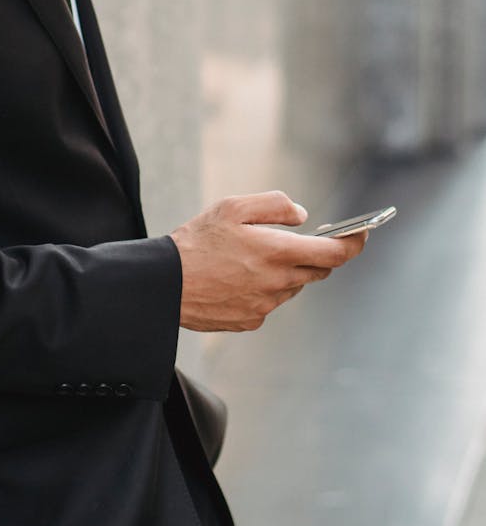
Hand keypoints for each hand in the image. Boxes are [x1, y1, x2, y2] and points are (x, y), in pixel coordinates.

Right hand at [170, 191, 366, 332]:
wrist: (164, 284)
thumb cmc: (197, 241)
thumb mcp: (233, 207)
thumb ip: (275, 205)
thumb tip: (303, 217)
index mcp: (278, 252)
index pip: (335, 253)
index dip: (354, 243)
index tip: (361, 233)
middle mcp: (277, 282)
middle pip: (316, 270)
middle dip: (312, 255)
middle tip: (290, 241)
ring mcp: (265, 305)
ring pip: (292, 287)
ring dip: (284, 272)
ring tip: (250, 259)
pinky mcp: (250, 320)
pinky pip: (269, 303)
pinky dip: (262, 290)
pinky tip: (235, 279)